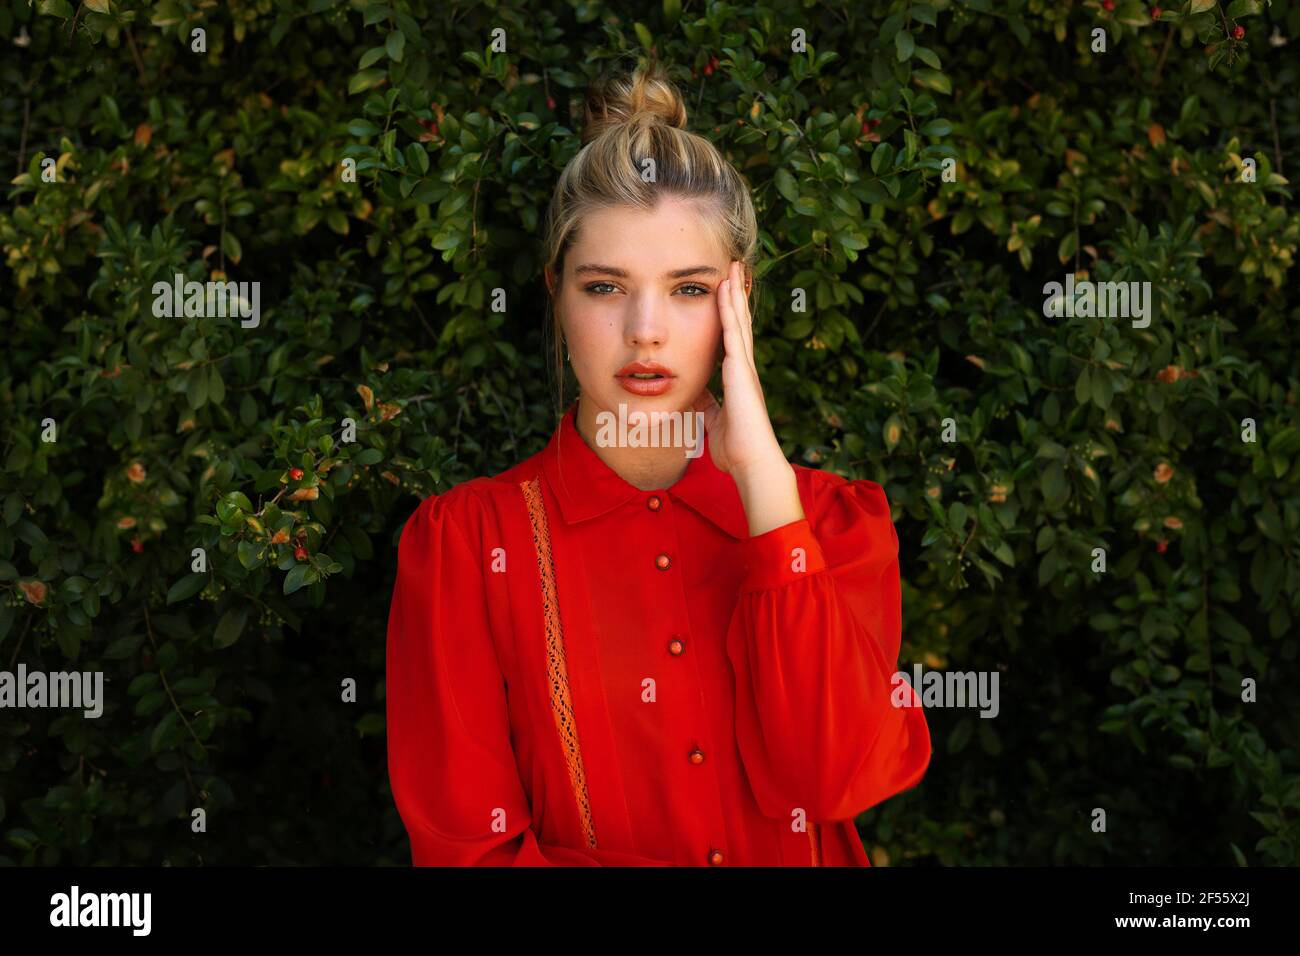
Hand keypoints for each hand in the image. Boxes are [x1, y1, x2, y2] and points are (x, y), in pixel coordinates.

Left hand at [692, 260, 783, 479]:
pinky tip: (725, 290)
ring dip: (734, 293)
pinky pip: (733, 333)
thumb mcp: (712, 420)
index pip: (733, 339)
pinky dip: (729, 310)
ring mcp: (744, 367)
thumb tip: (692, 392)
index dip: (730, 315)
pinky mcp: (740, 371)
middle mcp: (744, 368)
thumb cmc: (734, 448)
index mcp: (738, 379)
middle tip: (734, 268)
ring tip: (733, 267)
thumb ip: (705, 403)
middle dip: (735, 295)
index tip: (726, 293)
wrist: (750, 462)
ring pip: (738, 322)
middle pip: (739, 323)